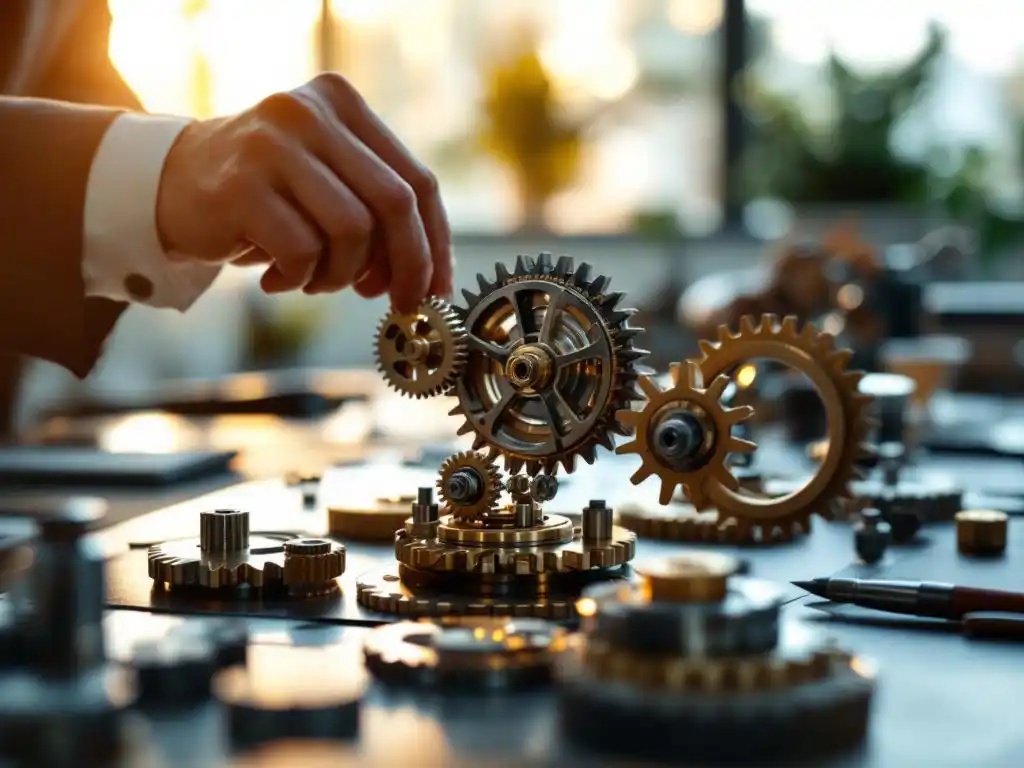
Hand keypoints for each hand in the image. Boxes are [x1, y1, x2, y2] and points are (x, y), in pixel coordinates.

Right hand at [155, 73, 452, 311]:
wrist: (168, 184)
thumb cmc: (264, 194)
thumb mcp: (327, 182)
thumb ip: (377, 212)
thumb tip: (428, 278)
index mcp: (342, 104)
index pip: (417, 180)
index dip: (435, 243)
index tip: (436, 288)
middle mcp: (310, 113)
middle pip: (394, 203)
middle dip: (406, 266)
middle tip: (398, 302)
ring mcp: (272, 145)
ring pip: (352, 231)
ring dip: (340, 275)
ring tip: (314, 279)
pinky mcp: (240, 186)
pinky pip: (302, 251)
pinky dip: (299, 278)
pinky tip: (275, 277)